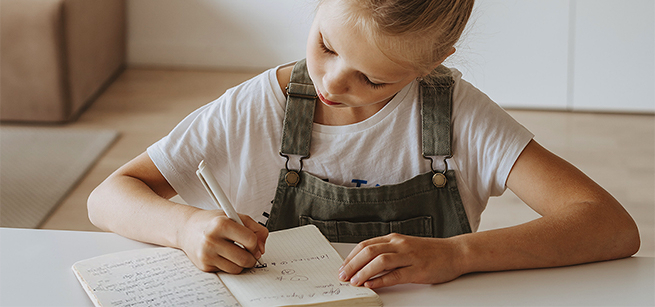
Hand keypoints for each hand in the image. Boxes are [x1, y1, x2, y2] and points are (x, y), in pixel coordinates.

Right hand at [179, 209, 267, 273]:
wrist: (187, 229)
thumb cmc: (213, 222)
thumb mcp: (235, 216)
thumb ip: (255, 228)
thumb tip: (261, 248)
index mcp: (221, 224)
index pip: (250, 240)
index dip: (256, 244)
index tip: (254, 244)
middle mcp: (211, 240)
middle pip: (245, 259)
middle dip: (252, 258)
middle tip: (250, 253)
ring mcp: (206, 254)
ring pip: (237, 269)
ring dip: (241, 263)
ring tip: (237, 252)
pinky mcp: (204, 266)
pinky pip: (227, 271)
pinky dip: (230, 265)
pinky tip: (224, 255)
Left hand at [338, 233, 463, 288]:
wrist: (455, 252)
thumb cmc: (430, 252)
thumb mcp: (405, 247)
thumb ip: (388, 252)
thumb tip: (365, 264)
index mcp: (394, 239)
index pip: (366, 245)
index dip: (351, 256)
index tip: (342, 267)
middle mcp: (399, 245)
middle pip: (369, 251)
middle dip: (352, 264)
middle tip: (342, 275)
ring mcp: (409, 257)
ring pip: (380, 261)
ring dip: (364, 271)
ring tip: (354, 281)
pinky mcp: (417, 270)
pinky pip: (395, 275)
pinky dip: (381, 280)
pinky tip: (371, 285)